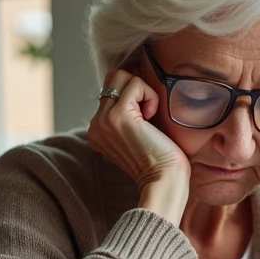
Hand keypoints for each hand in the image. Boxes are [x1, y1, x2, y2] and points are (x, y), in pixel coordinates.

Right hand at [87, 69, 190, 222]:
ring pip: (121, 76)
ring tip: (149, 116)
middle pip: (113, 78)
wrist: (164, 182)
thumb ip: (130, 116)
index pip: (111, 91)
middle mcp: (95, 125)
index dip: (134, 95)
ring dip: (142, 91)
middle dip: (136, 88)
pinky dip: (150, 96)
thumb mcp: (138, 135)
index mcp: (98, 131)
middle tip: (148, 114)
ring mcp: (103, 121)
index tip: (147, 118)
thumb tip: (135, 84)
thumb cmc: (162, 161)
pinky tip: (152, 118)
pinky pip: (135, 84)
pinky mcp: (117, 117)